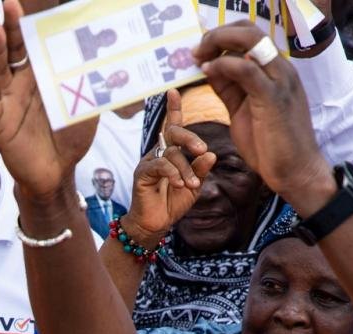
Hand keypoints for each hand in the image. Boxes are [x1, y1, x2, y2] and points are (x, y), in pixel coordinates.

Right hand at [0, 0, 98, 203]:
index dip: (27, 24)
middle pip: (11, 51)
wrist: (57, 171)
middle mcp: (19, 83)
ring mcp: (7, 102)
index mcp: (39, 75)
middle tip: (9, 6)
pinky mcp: (0, 124)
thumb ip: (91, 81)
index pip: (31, 43)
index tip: (22, 3)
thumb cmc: (69, 136)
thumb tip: (108, 56)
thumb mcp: (86, 104)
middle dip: (10, 28)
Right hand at [122, 88, 216, 243]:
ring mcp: (148, 161)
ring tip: (191, 185)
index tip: (174, 90)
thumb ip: (201, 170)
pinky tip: (179, 184)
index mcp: (171, 151)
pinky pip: (159, 165)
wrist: (155, 224)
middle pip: (173, 133)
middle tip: (202, 150)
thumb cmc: (173, 202)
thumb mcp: (194, 185)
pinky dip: (172, 174)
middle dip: (189, 138)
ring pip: (171, 153)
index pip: (174, 126)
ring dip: (185, 170)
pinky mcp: (141, 173)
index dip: (174, 108)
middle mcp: (159, 151)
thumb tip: (211, 154)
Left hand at [194, 26, 335, 215]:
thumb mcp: (244, 110)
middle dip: (218, 34)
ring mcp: (280, 80)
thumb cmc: (271, 145)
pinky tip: (207, 71)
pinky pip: (245, 69)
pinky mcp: (272, 97)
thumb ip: (230, 88)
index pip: (250, 35)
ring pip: (248, 41)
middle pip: (249, 30)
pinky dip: (222, 66)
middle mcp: (281, 69)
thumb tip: (210, 69)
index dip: (223, 36)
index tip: (201, 49)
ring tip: (197, 57)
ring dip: (217, 44)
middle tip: (196, 49)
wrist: (295, 171)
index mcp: (276, 71)